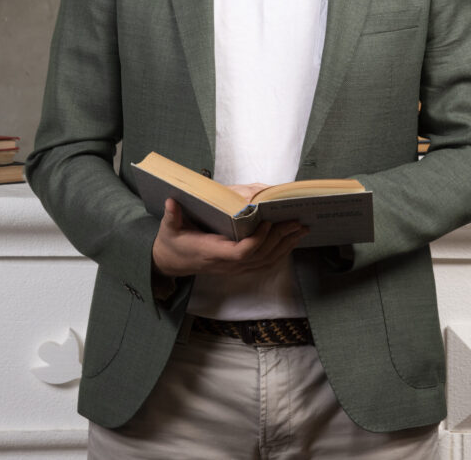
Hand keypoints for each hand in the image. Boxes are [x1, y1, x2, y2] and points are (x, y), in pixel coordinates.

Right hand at [151, 196, 307, 278]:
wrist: (171, 263)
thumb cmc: (173, 243)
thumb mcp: (169, 229)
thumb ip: (172, 216)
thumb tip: (171, 201)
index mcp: (212, 253)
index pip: (241, 252)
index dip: (258, 240)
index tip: (267, 222)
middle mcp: (227, 264)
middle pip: (260, 256)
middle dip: (280, 238)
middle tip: (296, 222)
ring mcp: (234, 268)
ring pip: (266, 261)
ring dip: (285, 246)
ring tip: (300, 230)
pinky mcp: (238, 267)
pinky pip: (264, 264)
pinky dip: (279, 253)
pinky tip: (290, 242)